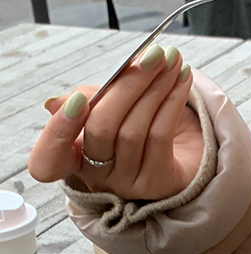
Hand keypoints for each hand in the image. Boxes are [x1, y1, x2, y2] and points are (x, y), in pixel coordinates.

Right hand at [28, 44, 204, 201]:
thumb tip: (59, 103)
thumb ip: (88, 100)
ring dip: (155, 88)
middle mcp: (98, 176)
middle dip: (126, 86)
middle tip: (150, 56)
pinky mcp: (159, 183)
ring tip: (170, 60)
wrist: (183, 153)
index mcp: (75, 158)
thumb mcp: (108, 108)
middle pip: (101, 129)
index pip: (49, 160)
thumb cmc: (137, 124)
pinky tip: (181, 80)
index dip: (58, 132)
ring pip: (134, 130)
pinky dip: (172, 102)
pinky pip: (161, 136)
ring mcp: (129, 183)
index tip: (77, 100)